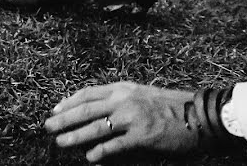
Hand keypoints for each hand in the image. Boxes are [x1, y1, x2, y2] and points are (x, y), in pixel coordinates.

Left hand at [45, 82, 198, 162]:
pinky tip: (91, 157)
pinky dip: (100, 151)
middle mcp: (123, 100)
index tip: (55, 110)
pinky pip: (115, 144)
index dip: (68, 102)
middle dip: (64, 119)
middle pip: (85, 110)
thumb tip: (95, 110)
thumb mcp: (140, 93)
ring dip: (75, 136)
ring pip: (96, 127)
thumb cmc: (169, 105)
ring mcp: (132, 118)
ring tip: (61, 142)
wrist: (198, 114)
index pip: (87, 94)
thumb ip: (118, 99)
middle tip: (48, 127)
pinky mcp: (142, 136)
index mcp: (122, 88)